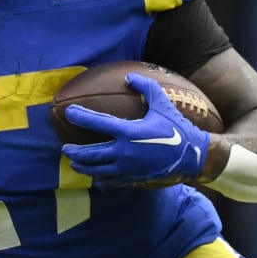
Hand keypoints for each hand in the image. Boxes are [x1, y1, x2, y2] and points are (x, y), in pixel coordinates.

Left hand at [61, 73, 209, 186]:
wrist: (191, 154)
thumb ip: (145, 87)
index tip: (69, 112)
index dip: (81, 116)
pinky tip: (96, 180)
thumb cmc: (176, 127)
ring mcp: (128, 167)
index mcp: (129, 132)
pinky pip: (113, 181)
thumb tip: (129, 76)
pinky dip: (102, 181)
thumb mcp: (162, 103)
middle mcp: (125, 151)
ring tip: (74, 164)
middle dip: (76, 152)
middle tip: (65, 149)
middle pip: (92, 154)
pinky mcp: (134, 177)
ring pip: (99, 170)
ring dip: (84, 167)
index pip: (98, 123)